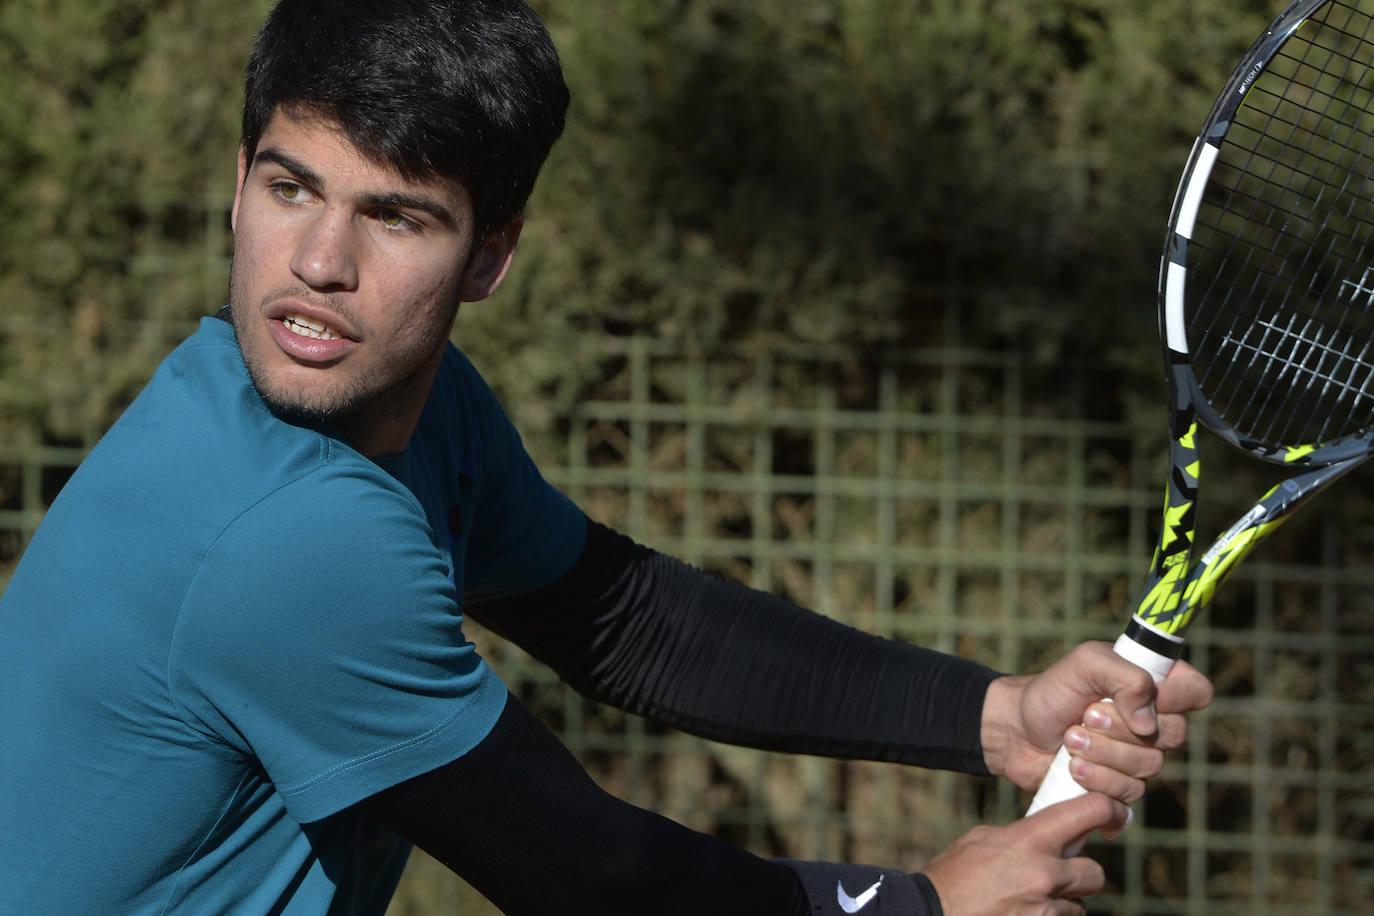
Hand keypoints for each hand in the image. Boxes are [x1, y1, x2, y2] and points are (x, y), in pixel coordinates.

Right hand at [922, 793, 1127, 914]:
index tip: (1113, 813)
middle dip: (1079, 875)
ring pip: (1078, 907)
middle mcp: (1046, 876)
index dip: (1108, 809)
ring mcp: (1046, 910)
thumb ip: (1020, 836)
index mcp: (1030, 840)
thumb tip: (1044, 838)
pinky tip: (1022, 913)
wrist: (933, 912)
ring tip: (1029, 901)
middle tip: (1057, 877)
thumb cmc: (952, 874)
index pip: (1088, 812)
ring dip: (1061, 904)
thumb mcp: (982, 840)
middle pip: (1095, 873)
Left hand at [980, 641, 1213, 800]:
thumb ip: (1125, 676)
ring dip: (1103, 753)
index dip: (1177, 698)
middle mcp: (1154, 724)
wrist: (1016, 730)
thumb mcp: (1084, 663)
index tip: (1141, 698)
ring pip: (1150, 768)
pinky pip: (1130, 798)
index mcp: (1154, 686)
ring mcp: (1139, 758)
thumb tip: (1147, 720)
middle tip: (1085, 716)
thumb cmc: (1051, 691)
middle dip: (1122, 728)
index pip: (1197, 691)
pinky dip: (1097, 781)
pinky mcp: (1120, 788)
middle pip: (1174, 735)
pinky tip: (1073, 768)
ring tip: (1070, 739)